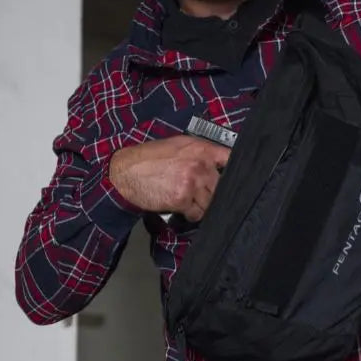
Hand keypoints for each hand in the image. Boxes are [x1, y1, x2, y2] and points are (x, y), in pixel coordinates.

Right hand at [109, 135, 230, 220]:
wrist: (125, 172)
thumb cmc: (148, 159)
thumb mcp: (176, 146)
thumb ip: (199, 153)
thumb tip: (218, 163)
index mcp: (200, 148)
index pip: (230, 158)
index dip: (234, 171)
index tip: (235, 180)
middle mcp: (199, 164)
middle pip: (220, 185)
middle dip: (211, 192)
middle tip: (199, 194)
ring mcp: (192, 182)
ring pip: (210, 201)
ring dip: (202, 205)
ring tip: (189, 201)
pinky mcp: (182, 199)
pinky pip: (197, 213)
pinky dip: (191, 214)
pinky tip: (182, 208)